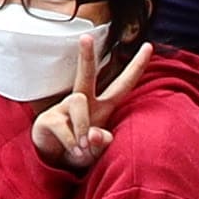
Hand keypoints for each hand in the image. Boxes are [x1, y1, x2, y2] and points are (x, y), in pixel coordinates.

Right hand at [31, 28, 154, 173]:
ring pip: (78, 102)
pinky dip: (72, 142)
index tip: (149, 46)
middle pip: (86, 75)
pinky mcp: (49, 119)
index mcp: (103, 106)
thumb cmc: (82, 150)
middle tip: (85, 37)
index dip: (136, 67)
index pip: (123, 84)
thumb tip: (93, 135)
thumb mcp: (98, 150)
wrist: (55, 161)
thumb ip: (101, 143)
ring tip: (82, 148)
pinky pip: (63, 126)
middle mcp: (84, 102)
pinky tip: (74, 150)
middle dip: (86, 56)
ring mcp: (64, 109)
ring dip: (83, 127)